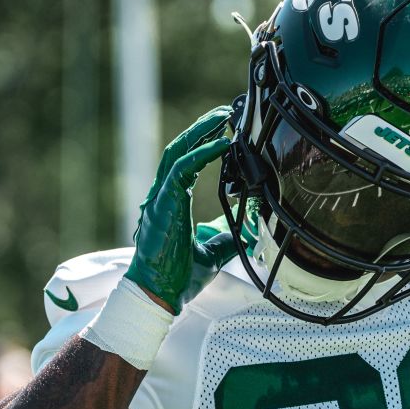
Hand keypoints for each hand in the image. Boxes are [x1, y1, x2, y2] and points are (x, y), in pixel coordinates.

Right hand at [125, 107, 236, 312]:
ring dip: (201, 132)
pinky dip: (202, 154)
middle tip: (227, 113)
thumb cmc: (179, 277)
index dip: (202, 143)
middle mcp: (162, 196)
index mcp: (170, 203)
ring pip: (177, 152)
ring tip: (224, 117)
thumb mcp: (213, 252)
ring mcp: (159, 199)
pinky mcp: (162, 205)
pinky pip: (181, 171)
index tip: (224, 130)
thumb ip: (227, 235)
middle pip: (179, 150)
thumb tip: (251, 226)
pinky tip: (222, 143)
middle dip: (202, 128)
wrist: (158, 295)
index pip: (185, 163)